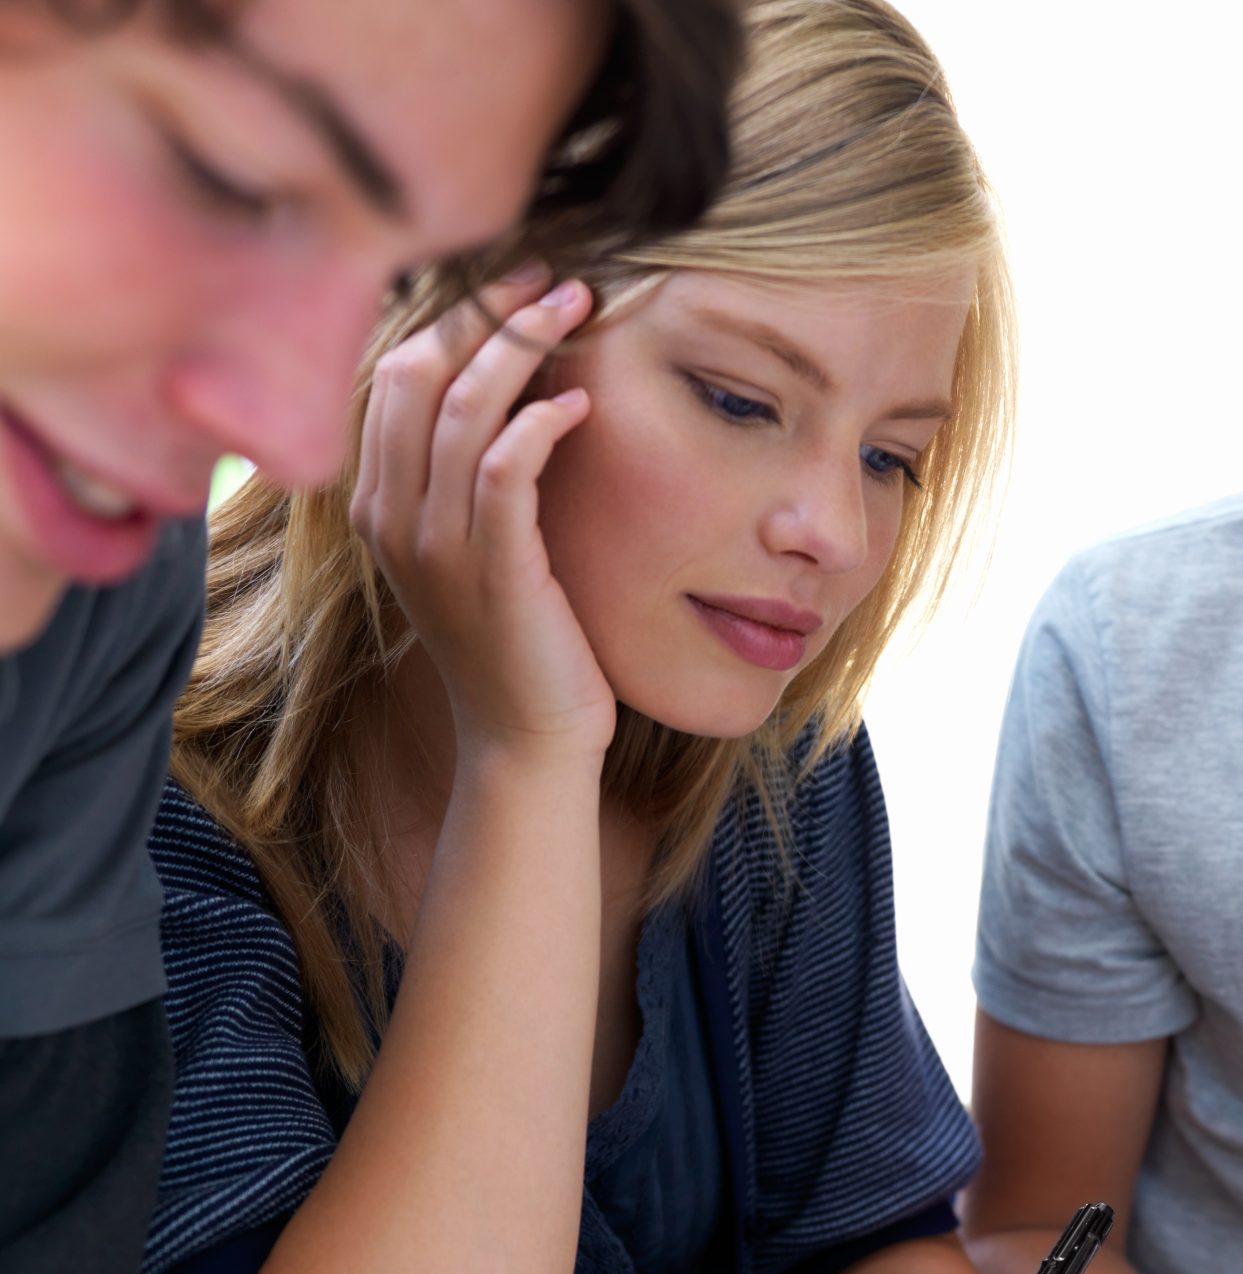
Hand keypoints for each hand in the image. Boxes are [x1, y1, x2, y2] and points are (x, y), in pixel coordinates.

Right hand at [348, 262, 617, 764]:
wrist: (525, 740)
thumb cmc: (519, 640)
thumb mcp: (477, 549)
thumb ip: (473, 478)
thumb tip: (518, 391)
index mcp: (377, 503)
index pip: (393, 375)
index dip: (452, 317)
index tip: (514, 282)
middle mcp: (391, 516)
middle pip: (416, 372)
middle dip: (486, 312)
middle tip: (552, 277)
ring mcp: (436, 543)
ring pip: (462, 408)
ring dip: (524, 346)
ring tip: (578, 310)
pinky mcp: (492, 569)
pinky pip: (504, 469)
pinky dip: (539, 422)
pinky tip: (577, 403)